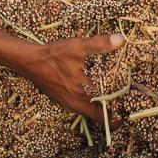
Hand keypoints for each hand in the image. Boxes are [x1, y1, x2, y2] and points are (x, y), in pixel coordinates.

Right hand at [0, 30, 123, 121]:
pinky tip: (93, 93)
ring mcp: (67, 104)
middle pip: (98, 117)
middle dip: (111, 116)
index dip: (118, 115)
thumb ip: (99, 44)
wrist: (28, 61)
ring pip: (89, 113)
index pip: (105, 113)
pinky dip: (89, 105)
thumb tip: (121, 40)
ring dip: (100, 110)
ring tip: (112, 101)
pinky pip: (80, 108)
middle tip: (124, 109)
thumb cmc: (53, 55)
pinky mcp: (62, 100)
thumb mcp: (77, 46)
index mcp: (82, 93)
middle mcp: (76, 103)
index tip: (129, 112)